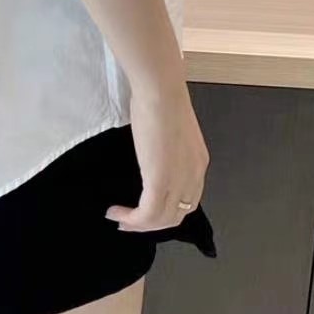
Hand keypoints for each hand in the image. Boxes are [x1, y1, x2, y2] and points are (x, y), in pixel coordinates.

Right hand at [105, 82, 209, 231]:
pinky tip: (116, 212)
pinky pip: (148, 213)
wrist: (160, 89)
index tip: (144, 210)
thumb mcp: (169, 128)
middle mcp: (193, 176)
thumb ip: (165, 145)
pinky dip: (132, 219)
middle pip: (175, 215)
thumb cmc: (160, 97)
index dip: (165, 211)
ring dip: (138, 224)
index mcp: (197, 163)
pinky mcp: (160, 180)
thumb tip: (151, 150)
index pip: (186, 200)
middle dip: (151, 224)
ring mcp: (178, 180)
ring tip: (119, 218)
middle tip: (128, 222)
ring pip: (161, 219)